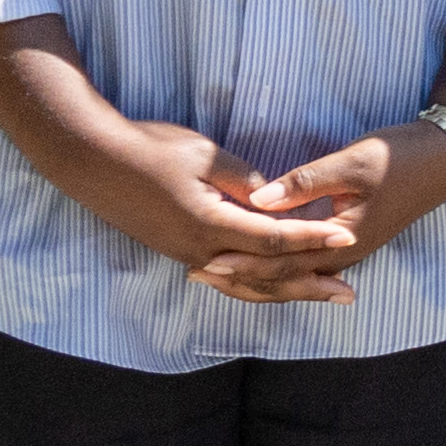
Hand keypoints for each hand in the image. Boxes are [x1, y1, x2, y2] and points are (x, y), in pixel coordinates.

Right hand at [43, 111, 365, 296]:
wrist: (95, 162)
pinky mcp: (178, 251)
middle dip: (309, 283)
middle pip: (264, 275)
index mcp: (209, 224)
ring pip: (244, 284)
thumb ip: (245, 182)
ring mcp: (186, 255)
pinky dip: (254, 286)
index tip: (348, 238)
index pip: (274, 238)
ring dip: (285, 291)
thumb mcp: (206, 156)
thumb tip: (275, 202)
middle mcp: (199, 250)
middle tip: (350, 294)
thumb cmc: (150, 149)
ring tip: (321, 295)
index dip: (314, 238)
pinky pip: (225, 278)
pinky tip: (272, 286)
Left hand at [191, 123, 445, 302]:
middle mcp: (344, 255)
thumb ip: (305, 183)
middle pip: (284, 279)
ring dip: (255, 277)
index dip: (245, 261)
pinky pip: (303, 266)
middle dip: (241, 278)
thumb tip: (259, 200)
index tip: (208, 259)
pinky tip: (257, 262)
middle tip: (197, 273)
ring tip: (217, 274)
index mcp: (344, 240)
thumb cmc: (401, 156)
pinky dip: (276, 268)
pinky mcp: (347, 241)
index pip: (284, 262)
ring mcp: (347, 251)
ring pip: (293, 277)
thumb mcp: (352, 162)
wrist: (444, 158)